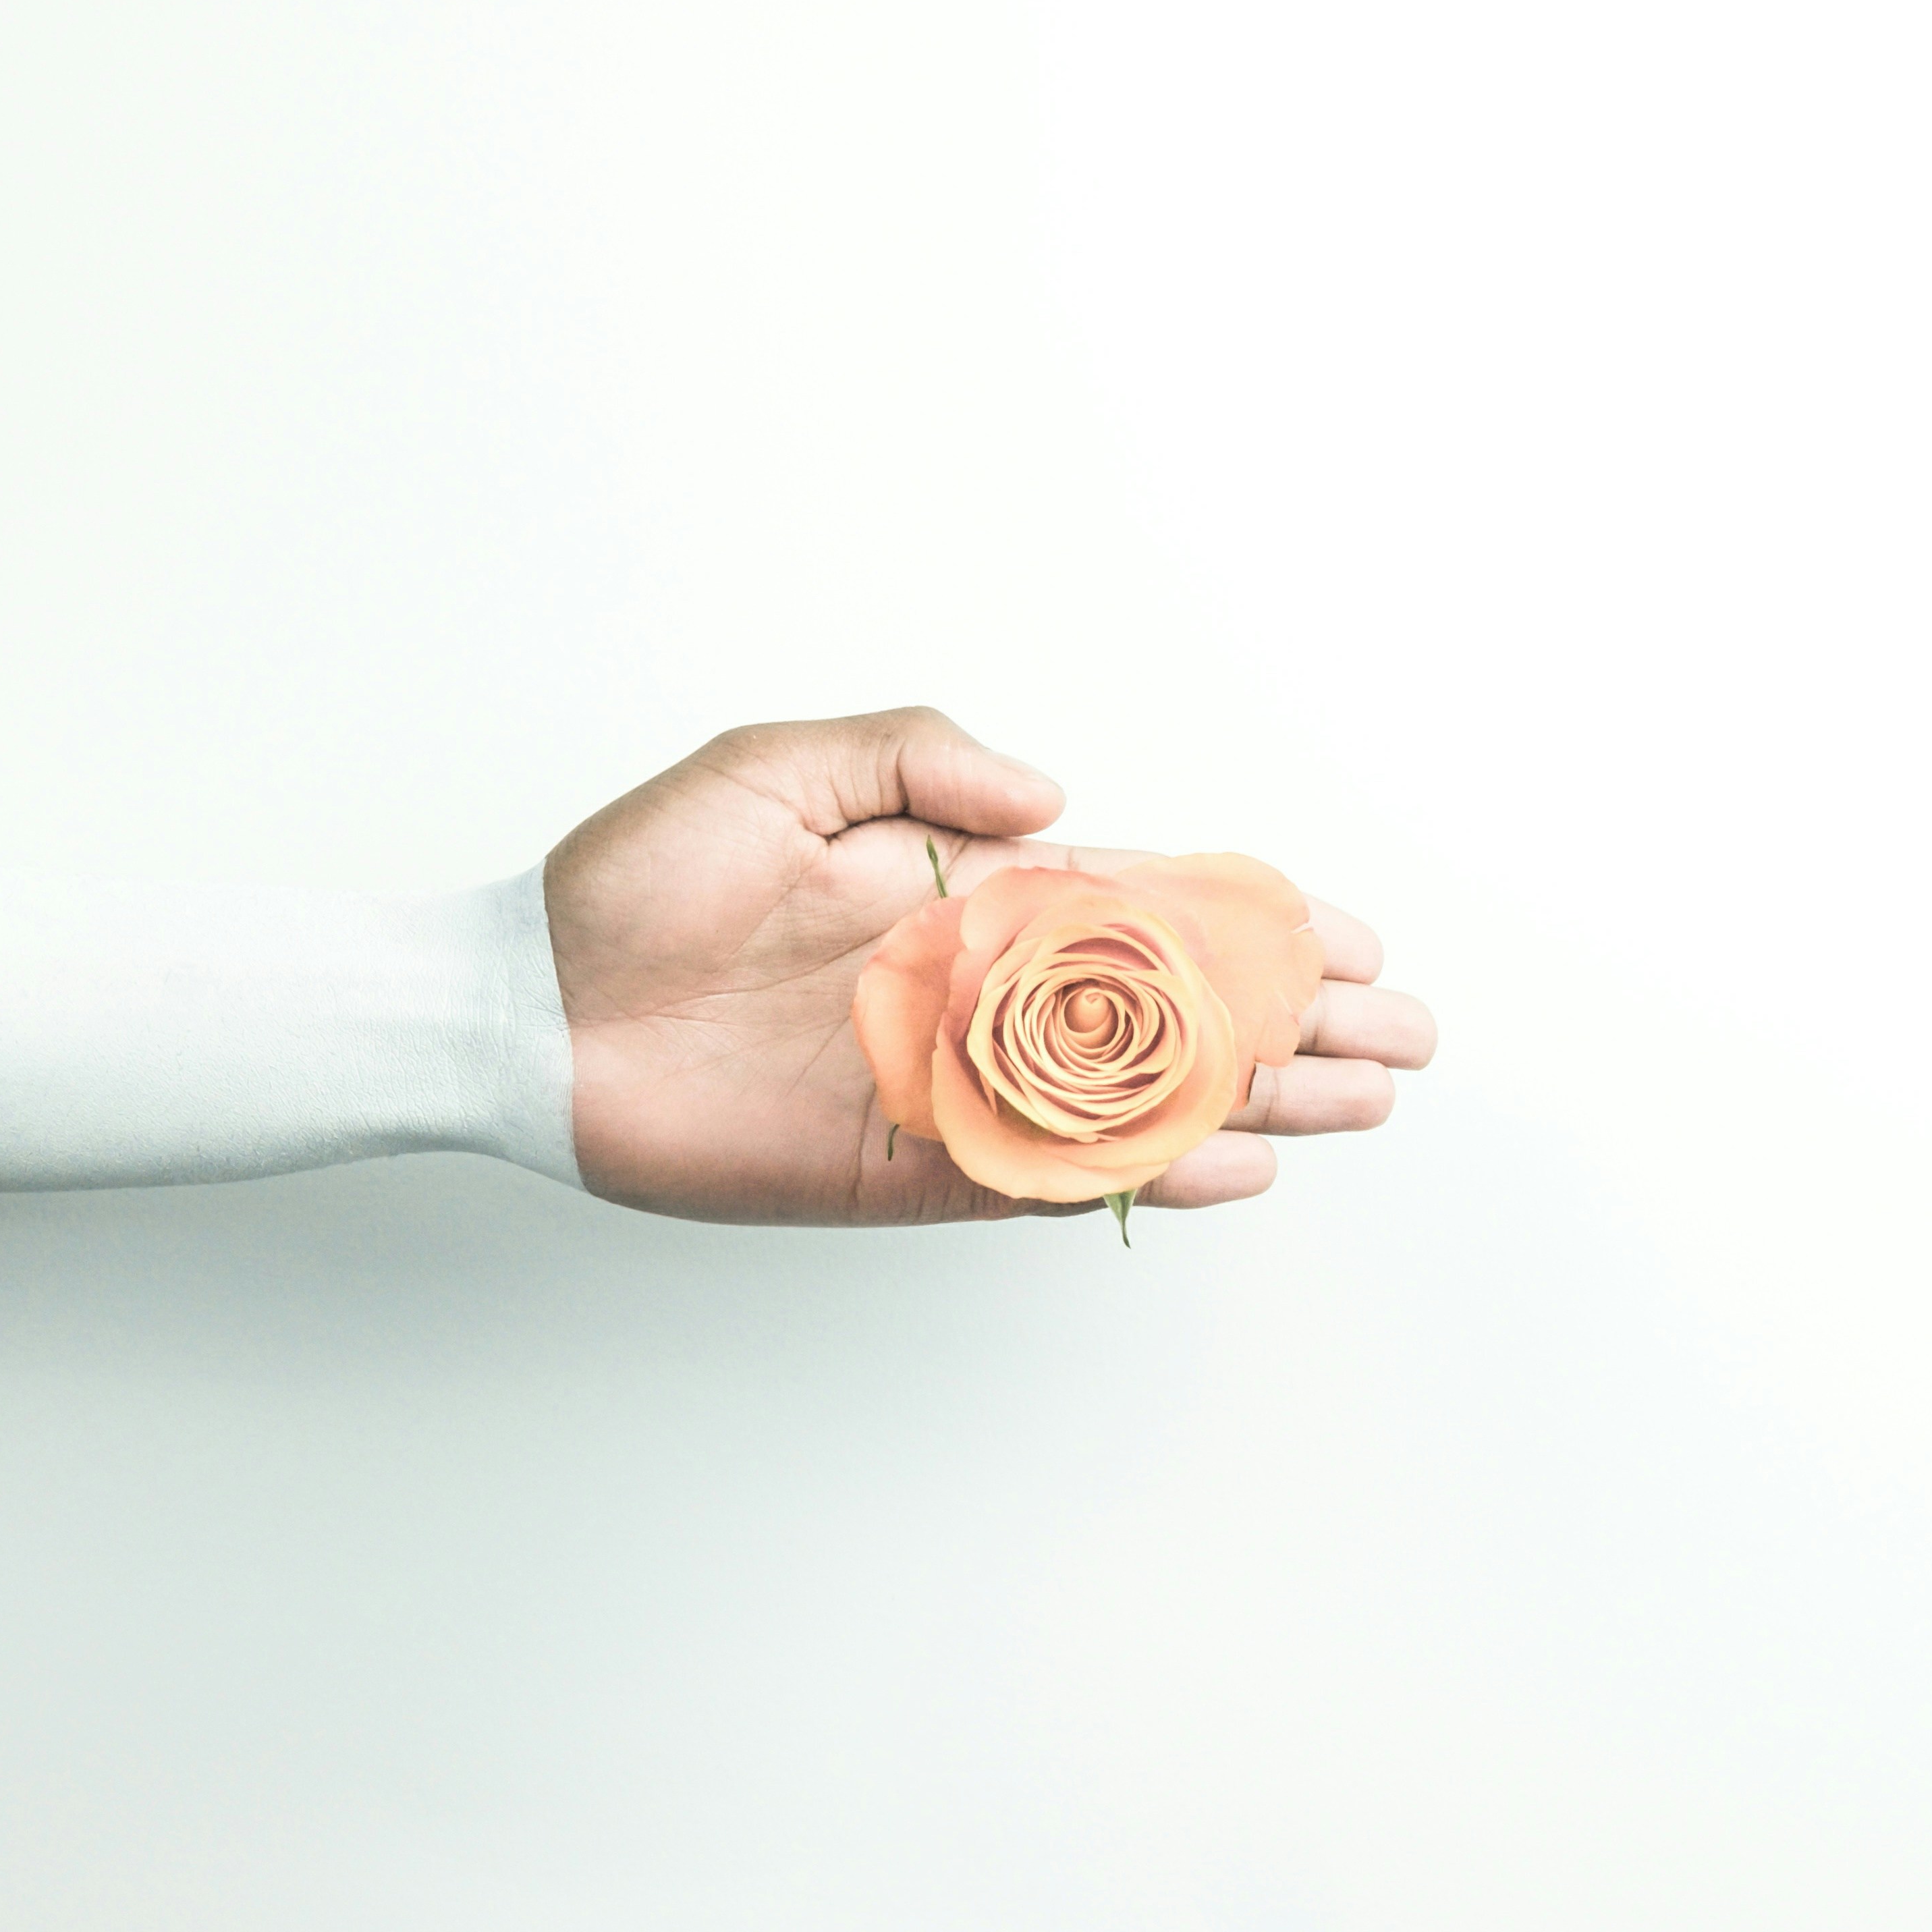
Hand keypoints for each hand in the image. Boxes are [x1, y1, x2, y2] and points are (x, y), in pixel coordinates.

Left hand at [543, 708, 1436, 1224]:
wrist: (525, 1008)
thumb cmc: (635, 883)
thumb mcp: (776, 768)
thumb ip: (919, 758)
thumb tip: (1058, 795)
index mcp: (958, 892)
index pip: (1141, 904)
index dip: (1251, 922)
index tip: (1350, 938)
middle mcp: (974, 991)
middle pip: (1169, 1009)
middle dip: (1291, 1025)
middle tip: (1406, 1044)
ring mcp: (949, 1083)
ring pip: (1133, 1098)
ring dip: (1252, 1102)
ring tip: (1359, 1108)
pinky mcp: (901, 1164)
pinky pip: (1043, 1174)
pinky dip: (1138, 1173)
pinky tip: (1229, 1167)